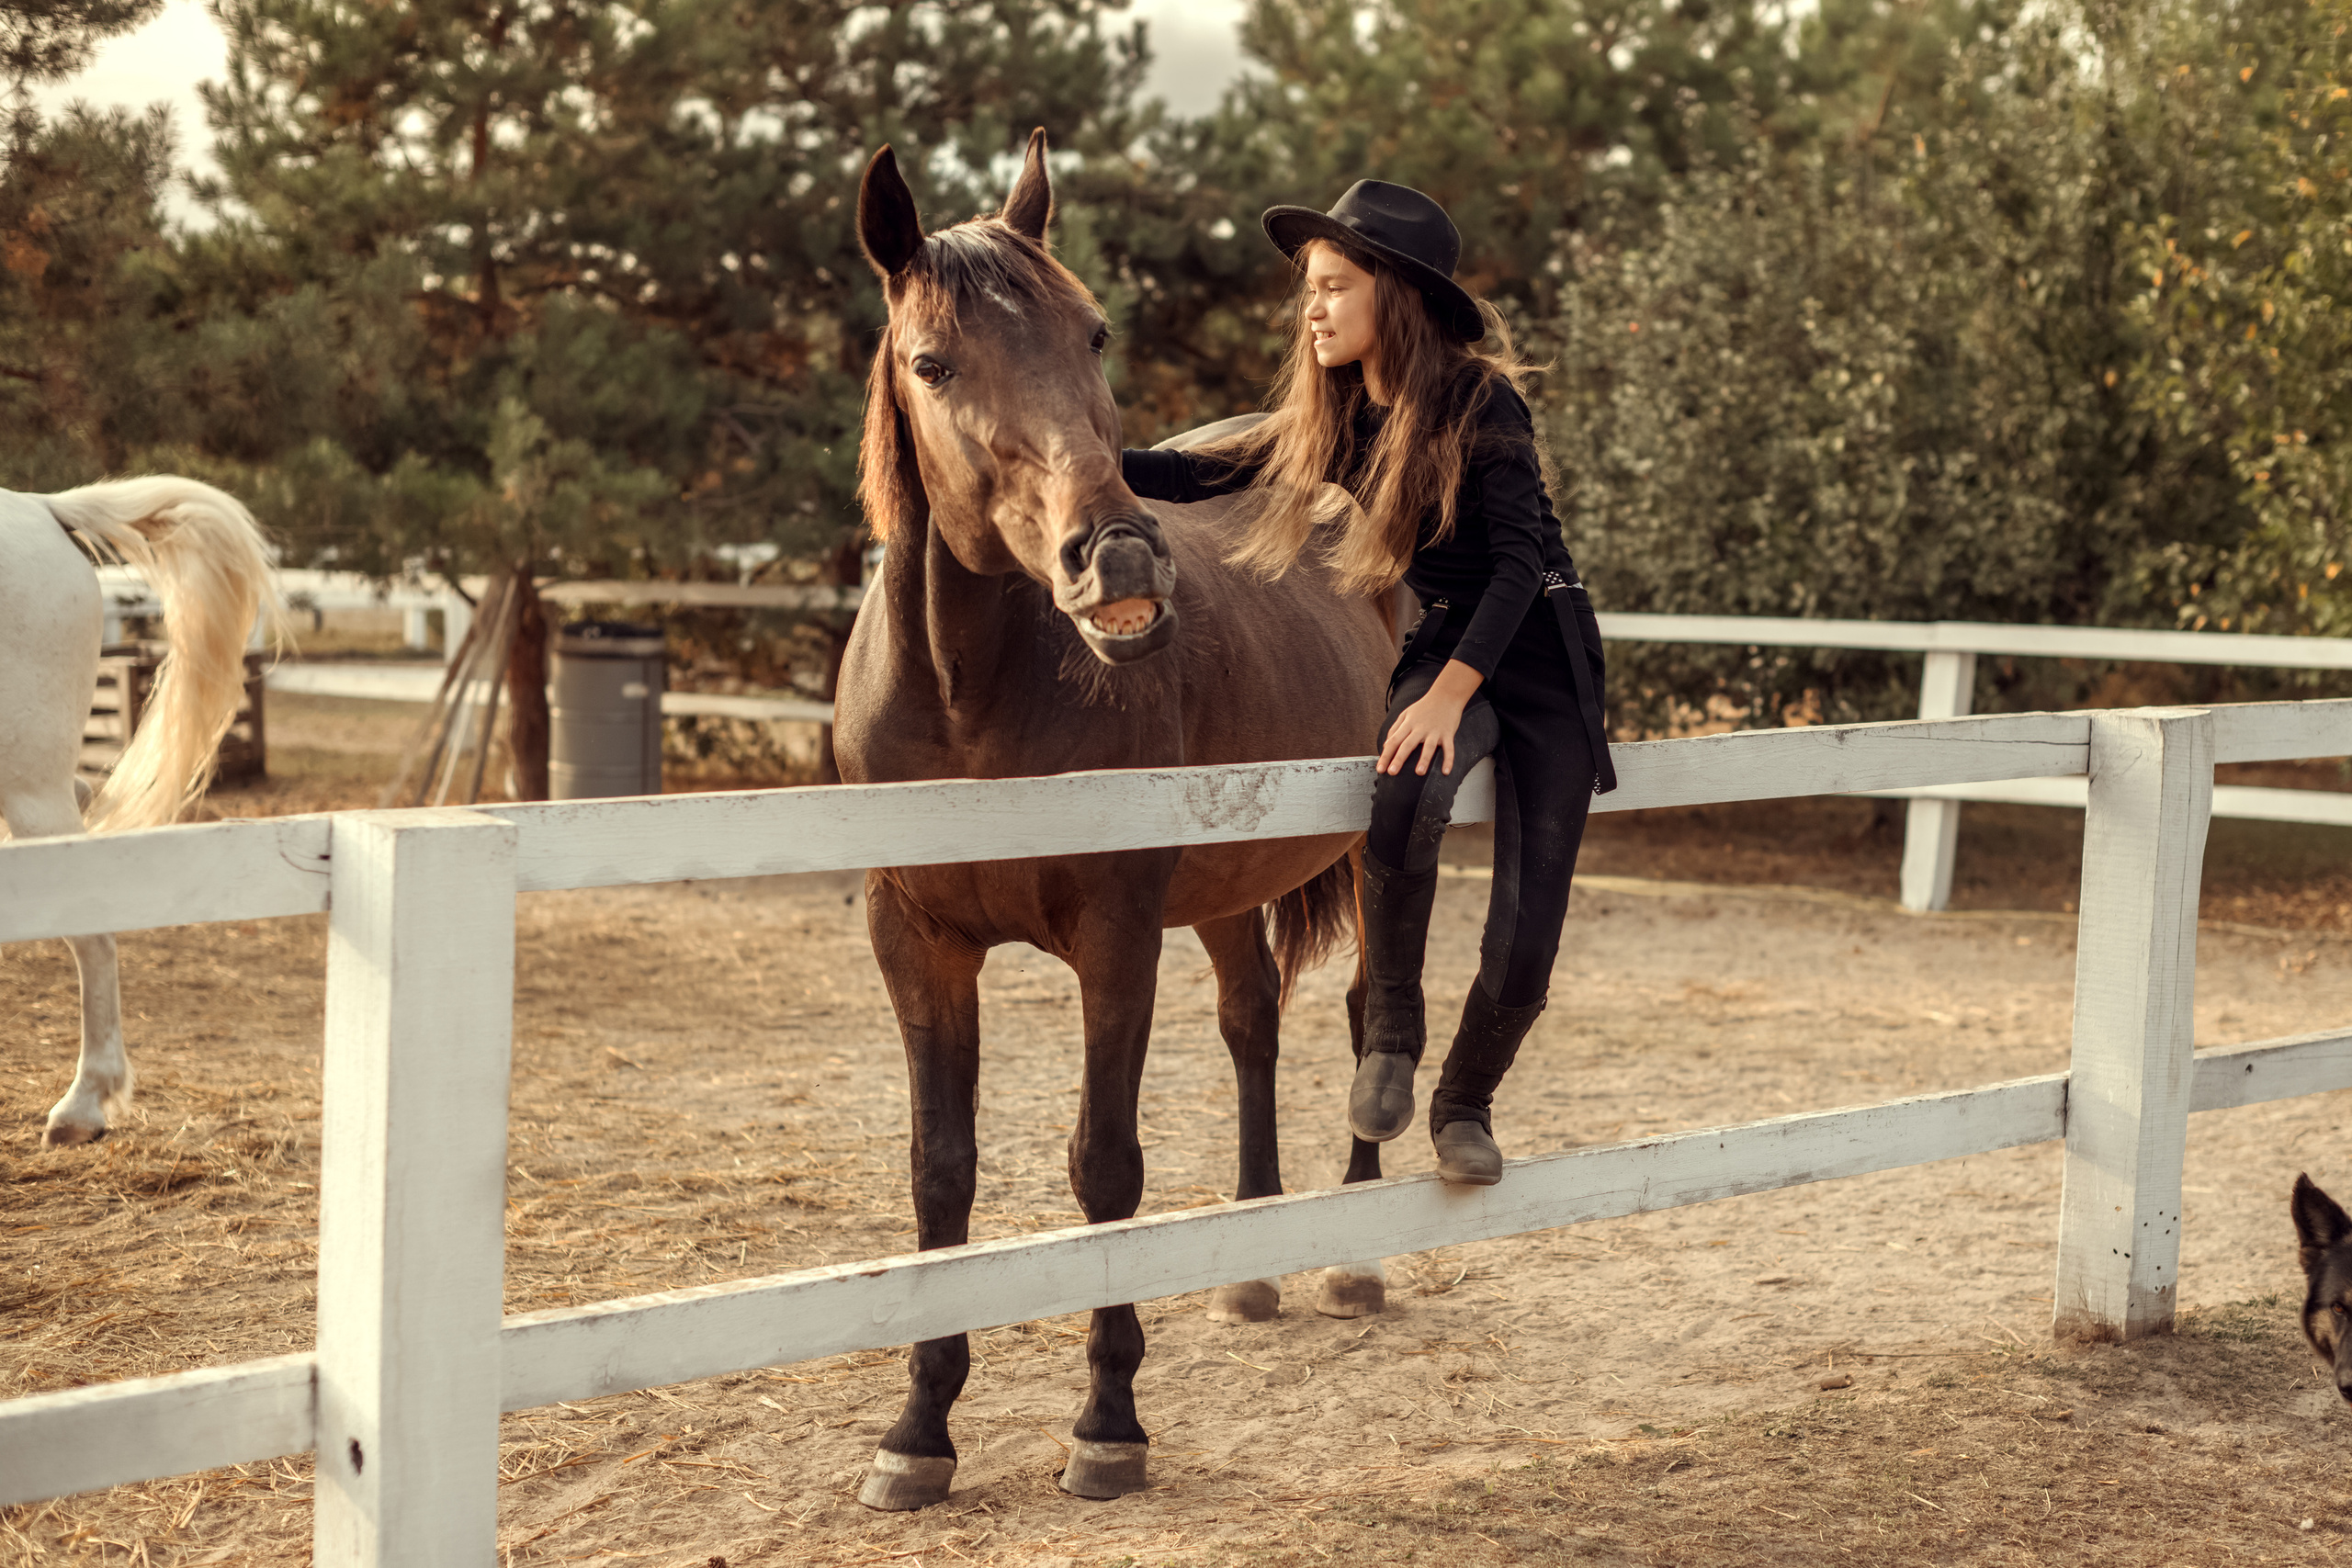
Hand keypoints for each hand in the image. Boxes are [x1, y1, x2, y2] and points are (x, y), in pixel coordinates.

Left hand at [1378, 660, 1483, 776]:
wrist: (1446, 695)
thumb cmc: (1424, 707)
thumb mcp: (1406, 714)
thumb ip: (1395, 729)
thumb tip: (1385, 746)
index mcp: (1408, 724)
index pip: (1394, 741)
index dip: (1386, 755)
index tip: (1380, 769)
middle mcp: (1420, 728)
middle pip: (1407, 744)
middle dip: (1399, 759)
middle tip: (1392, 772)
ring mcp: (1435, 731)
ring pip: (1428, 747)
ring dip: (1424, 760)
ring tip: (1419, 773)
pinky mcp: (1448, 733)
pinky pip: (1449, 748)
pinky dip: (1449, 760)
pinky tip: (1446, 771)